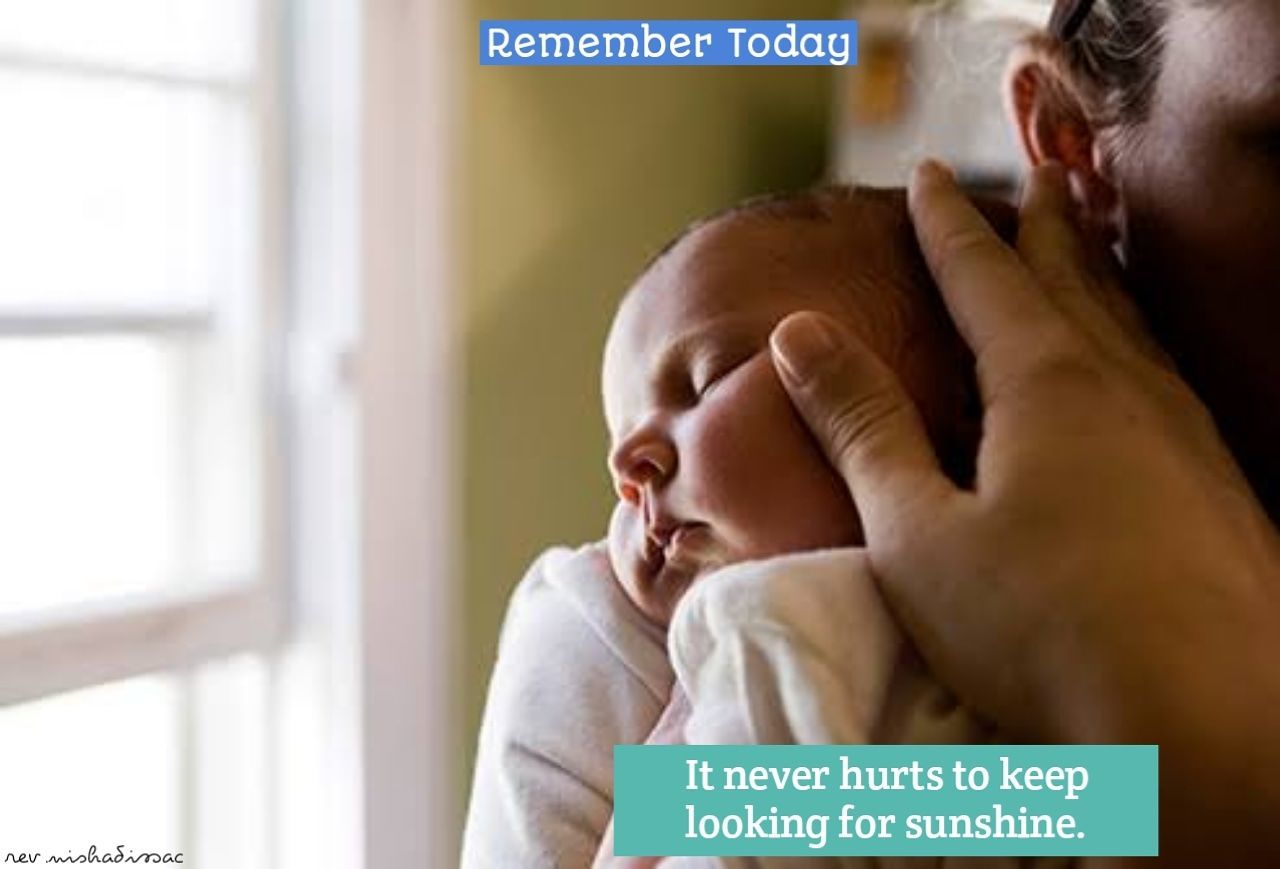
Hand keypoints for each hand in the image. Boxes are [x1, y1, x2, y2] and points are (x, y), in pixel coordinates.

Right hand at [769, 161, 1279, 864]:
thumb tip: (800, 331)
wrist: (1209, 734)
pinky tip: (1138, 379)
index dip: (948, 223)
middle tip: (1035, 180)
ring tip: (1088, 258)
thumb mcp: (916, 531)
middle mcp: (1128, 390)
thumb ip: (862, 425)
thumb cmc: (1040, 631)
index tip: (926, 175)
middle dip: (1045, 228)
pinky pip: (1165, 383)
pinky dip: (1135, 347)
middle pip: (1078, 281)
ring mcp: (1186, 439)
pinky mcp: (1218, 491)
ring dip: (1099, 281)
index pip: (986, 275)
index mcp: (1047, 385)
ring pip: (1133, 330)